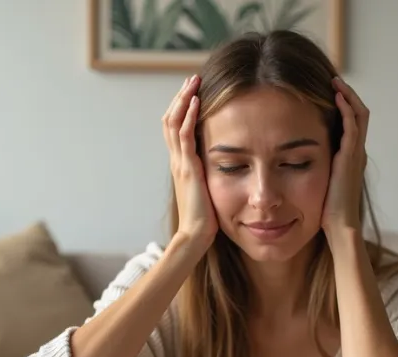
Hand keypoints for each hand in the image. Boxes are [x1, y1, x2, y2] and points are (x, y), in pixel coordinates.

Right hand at [162, 75, 217, 248]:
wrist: (195, 235)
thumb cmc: (206, 218)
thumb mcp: (209, 189)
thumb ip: (211, 175)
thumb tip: (226, 165)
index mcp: (181, 164)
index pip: (176, 129)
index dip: (182, 109)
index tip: (194, 92)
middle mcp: (177, 160)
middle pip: (171, 119)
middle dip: (181, 97)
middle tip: (192, 79)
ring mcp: (180, 163)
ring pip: (174, 122)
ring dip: (184, 99)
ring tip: (193, 82)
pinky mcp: (188, 168)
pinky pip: (185, 136)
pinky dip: (189, 116)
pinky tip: (196, 101)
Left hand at [322, 77, 368, 237]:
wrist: (338, 226)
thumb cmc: (325, 210)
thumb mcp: (318, 182)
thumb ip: (313, 168)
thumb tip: (291, 159)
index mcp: (350, 157)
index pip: (352, 122)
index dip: (344, 105)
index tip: (328, 91)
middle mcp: (356, 152)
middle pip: (359, 113)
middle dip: (347, 94)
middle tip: (333, 78)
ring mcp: (356, 153)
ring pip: (359, 114)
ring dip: (348, 95)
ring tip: (335, 80)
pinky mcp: (351, 157)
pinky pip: (352, 125)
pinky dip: (346, 108)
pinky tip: (336, 96)